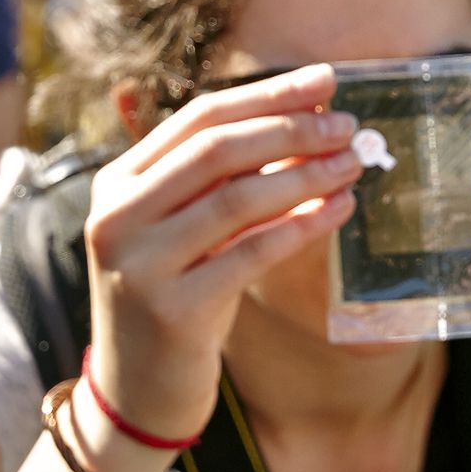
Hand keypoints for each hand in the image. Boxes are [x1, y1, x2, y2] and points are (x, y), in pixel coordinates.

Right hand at [81, 67, 358, 442]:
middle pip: (216, 150)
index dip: (267, 94)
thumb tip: (307, 120)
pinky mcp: (172, 311)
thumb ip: (221, 181)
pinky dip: (300, 226)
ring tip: (352, 164)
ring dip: (304, 174)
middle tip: (346, 124)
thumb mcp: (182, 231)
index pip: (199, 117)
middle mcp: (118, 217)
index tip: (325, 81)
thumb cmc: (174, 298)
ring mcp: (140, 265)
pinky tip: (338, 211)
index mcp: (117, 183)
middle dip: (290, 129)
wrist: (134, 390)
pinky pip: (251, 255)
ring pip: (236, 200)